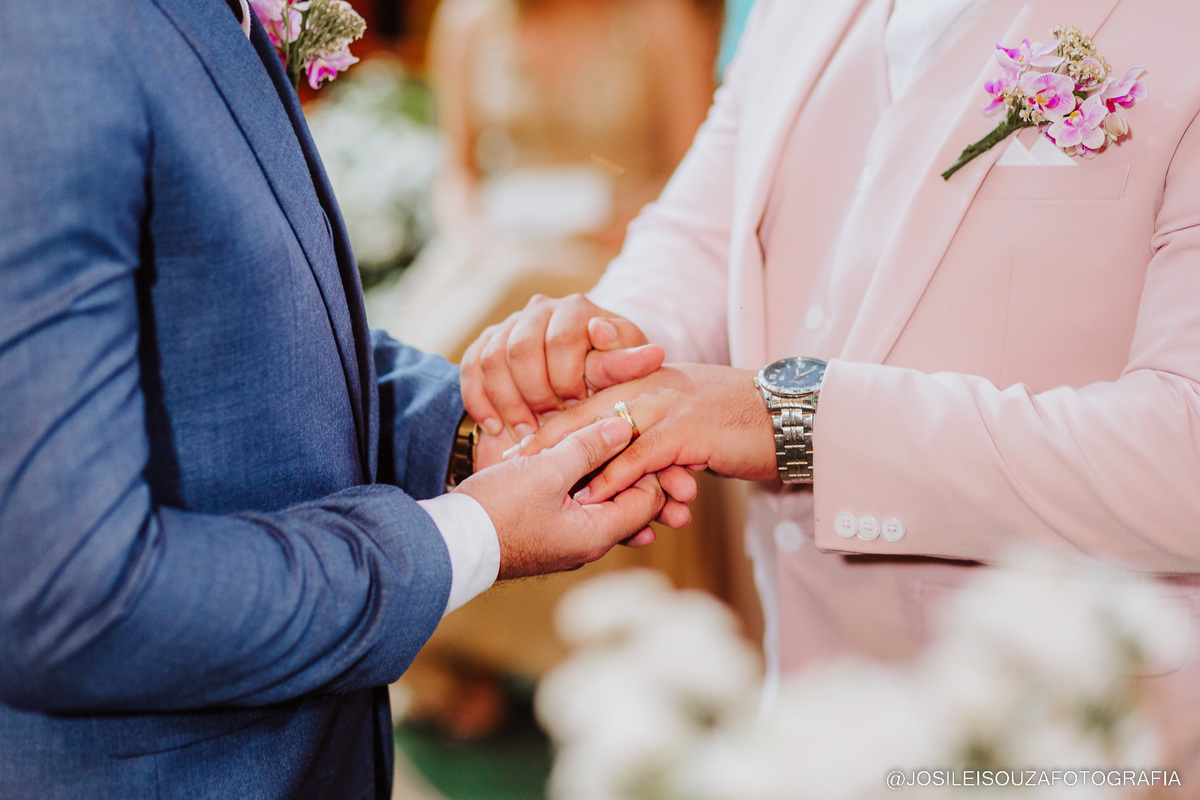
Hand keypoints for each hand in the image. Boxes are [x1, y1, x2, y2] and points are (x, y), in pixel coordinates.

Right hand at [460, 294, 664, 440]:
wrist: (575, 380)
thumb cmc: (604, 376)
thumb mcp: (620, 372)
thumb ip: (628, 366)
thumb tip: (652, 353)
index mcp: (578, 308)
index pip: (563, 338)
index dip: (567, 377)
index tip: (578, 404)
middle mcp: (540, 308)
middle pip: (523, 348)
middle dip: (537, 392)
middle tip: (552, 421)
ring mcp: (508, 324)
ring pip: (494, 359)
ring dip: (509, 400)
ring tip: (528, 430)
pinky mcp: (483, 344)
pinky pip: (472, 369)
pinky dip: (482, 401)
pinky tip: (497, 427)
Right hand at [473, 414, 695, 542]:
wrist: (449, 543)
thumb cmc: (496, 510)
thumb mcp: (545, 470)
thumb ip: (587, 446)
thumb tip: (624, 426)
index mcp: (597, 533)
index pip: (650, 499)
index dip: (651, 463)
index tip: (641, 431)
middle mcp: (589, 543)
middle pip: (630, 501)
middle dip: (631, 467)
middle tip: (629, 433)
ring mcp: (568, 540)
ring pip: (602, 500)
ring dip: (604, 471)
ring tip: (600, 440)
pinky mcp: (548, 532)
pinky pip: (579, 505)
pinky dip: (582, 481)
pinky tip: (572, 457)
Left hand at [506, 364, 777, 503]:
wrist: (789, 418)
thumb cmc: (740, 422)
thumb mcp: (688, 417)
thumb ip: (653, 430)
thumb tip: (627, 457)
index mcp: (648, 378)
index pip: (589, 395)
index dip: (551, 418)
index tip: (516, 437)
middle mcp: (651, 385)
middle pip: (584, 410)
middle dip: (544, 437)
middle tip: (507, 460)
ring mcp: (668, 405)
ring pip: (606, 432)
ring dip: (570, 461)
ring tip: (535, 482)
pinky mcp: (687, 431)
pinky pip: (640, 457)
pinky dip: (614, 479)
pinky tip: (592, 498)